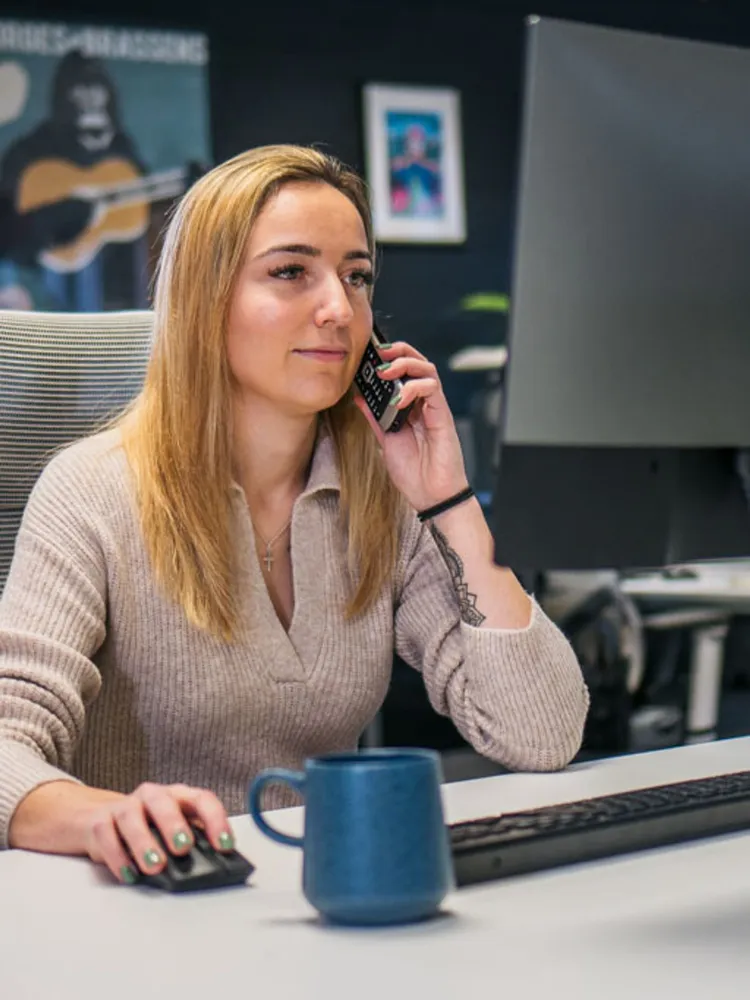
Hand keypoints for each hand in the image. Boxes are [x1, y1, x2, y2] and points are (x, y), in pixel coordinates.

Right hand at [84, 782, 234, 883]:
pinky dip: (117, 856)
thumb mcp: (171, 834)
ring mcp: (124, 806)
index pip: (202, 799)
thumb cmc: (147, 830)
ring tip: (155, 866)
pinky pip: (106, 835)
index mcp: (178, 797)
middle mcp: (152, 796)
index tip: (225, 846)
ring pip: (131, 816)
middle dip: (174, 824)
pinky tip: (129, 873)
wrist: (98, 820)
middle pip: (163, 801)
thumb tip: (214, 867)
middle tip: (183, 848)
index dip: (216, 820)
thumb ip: (192, 845)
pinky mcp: (99, 822)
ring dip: (144, 842)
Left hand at [353, 340, 469, 511]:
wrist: (431, 496)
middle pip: (417, 363)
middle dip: (398, 352)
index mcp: (410, 408)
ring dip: (406, 364)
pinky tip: (400, 397)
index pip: (403, 372)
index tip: (369, 356)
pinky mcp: (443, 416)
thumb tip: (359, 397)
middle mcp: (423, 404)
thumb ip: (375, 418)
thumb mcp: (386, 441)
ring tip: (386, 371)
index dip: (389, 359)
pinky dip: (415, 387)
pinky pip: (433, 389)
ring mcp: (434, 408)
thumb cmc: (413, 473)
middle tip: (379, 354)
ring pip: (427, 369)